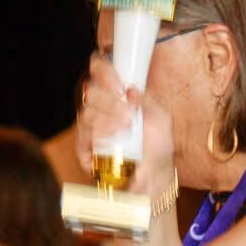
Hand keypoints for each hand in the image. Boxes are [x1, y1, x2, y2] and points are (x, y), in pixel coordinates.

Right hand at [76, 52, 174, 196]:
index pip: (98, 69)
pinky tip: (112, 140)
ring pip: (86, 113)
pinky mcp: (83, 148)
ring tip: (126, 129)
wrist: (155, 176)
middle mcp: (99, 106)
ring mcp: (89, 126)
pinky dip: (98, 136)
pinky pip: (83, 137)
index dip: (105, 72)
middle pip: (90, 91)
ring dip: (107, 119)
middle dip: (110, 102)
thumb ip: (147, 100)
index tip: (121, 87)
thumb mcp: (161, 118)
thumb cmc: (157, 145)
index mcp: (115, 93)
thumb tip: (132, 89)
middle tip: (128, 113)